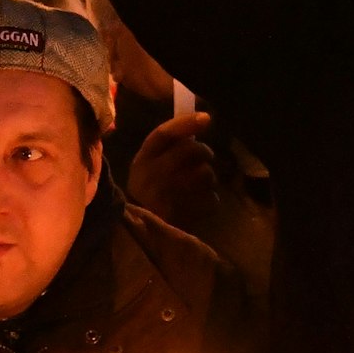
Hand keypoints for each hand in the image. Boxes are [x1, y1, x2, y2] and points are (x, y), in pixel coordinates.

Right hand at [127, 112, 220, 228]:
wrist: (141, 233)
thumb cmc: (149, 192)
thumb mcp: (149, 166)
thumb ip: (169, 147)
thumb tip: (201, 121)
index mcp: (142, 162)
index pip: (164, 134)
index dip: (186, 123)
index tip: (206, 118)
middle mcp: (153, 176)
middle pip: (192, 150)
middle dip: (205, 152)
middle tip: (204, 159)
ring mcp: (169, 196)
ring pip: (206, 174)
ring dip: (208, 179)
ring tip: (197, 186)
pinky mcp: (185, 216)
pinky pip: (212, 199)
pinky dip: (209, 201)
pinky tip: (197, 204)